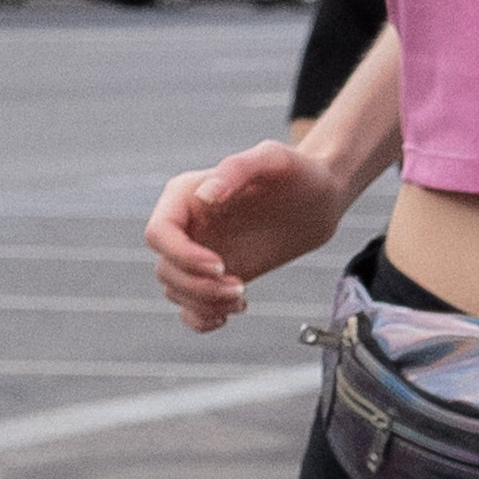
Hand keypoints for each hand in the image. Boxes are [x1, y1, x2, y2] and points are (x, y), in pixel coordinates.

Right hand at [145, 140, 349, 333]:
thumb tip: (205, 196)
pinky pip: (189, 306)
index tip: (219, 266)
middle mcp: (185, 225)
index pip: (159, 234)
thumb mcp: (273, 160)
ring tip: (242, 297)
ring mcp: (197, 252)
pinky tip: (231, 313)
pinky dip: (201, 318)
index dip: (182, 256)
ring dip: (204, 304)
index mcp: (186, 194)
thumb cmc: (297, 174)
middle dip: (198, 287)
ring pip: (175, 291)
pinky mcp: (213, 276)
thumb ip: (237, 169)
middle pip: (165, 269)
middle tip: (239, 288)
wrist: (319, 201)